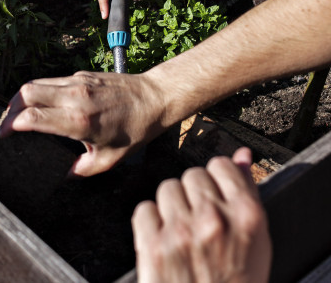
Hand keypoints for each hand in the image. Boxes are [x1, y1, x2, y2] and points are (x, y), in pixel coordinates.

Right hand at [0, 70, 164, 176]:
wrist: (154, 98)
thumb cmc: (135, 130)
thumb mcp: (109, 159)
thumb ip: (82, 169)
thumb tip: (66, 175)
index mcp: (78, 120)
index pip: (32, 117)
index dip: (10, 126)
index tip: (2, 136)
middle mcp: (73, 97)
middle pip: (26, 94)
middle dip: (9, 110)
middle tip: (5, 124)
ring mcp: (76, 82)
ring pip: (35, 84)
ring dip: (21, 98)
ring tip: (16, 114)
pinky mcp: (81, 75)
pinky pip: (50, 81)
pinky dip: (38, 91)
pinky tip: (40, 104)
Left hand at [132, 148, 271, 282]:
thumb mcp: (255, 241)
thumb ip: (246, 193)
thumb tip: (239, 155)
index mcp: (246, 215)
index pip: (220, 166)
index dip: (214, 180)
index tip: (212, 193)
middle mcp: (213, 219)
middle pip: (190, 176)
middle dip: (192, 195)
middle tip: (197, 222)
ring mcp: (181, 230)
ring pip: (166, 189)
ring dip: (170, 207)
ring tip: (181, 233)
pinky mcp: (153, 244)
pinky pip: (144, 209)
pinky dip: (149, 223)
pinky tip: (163, 242)